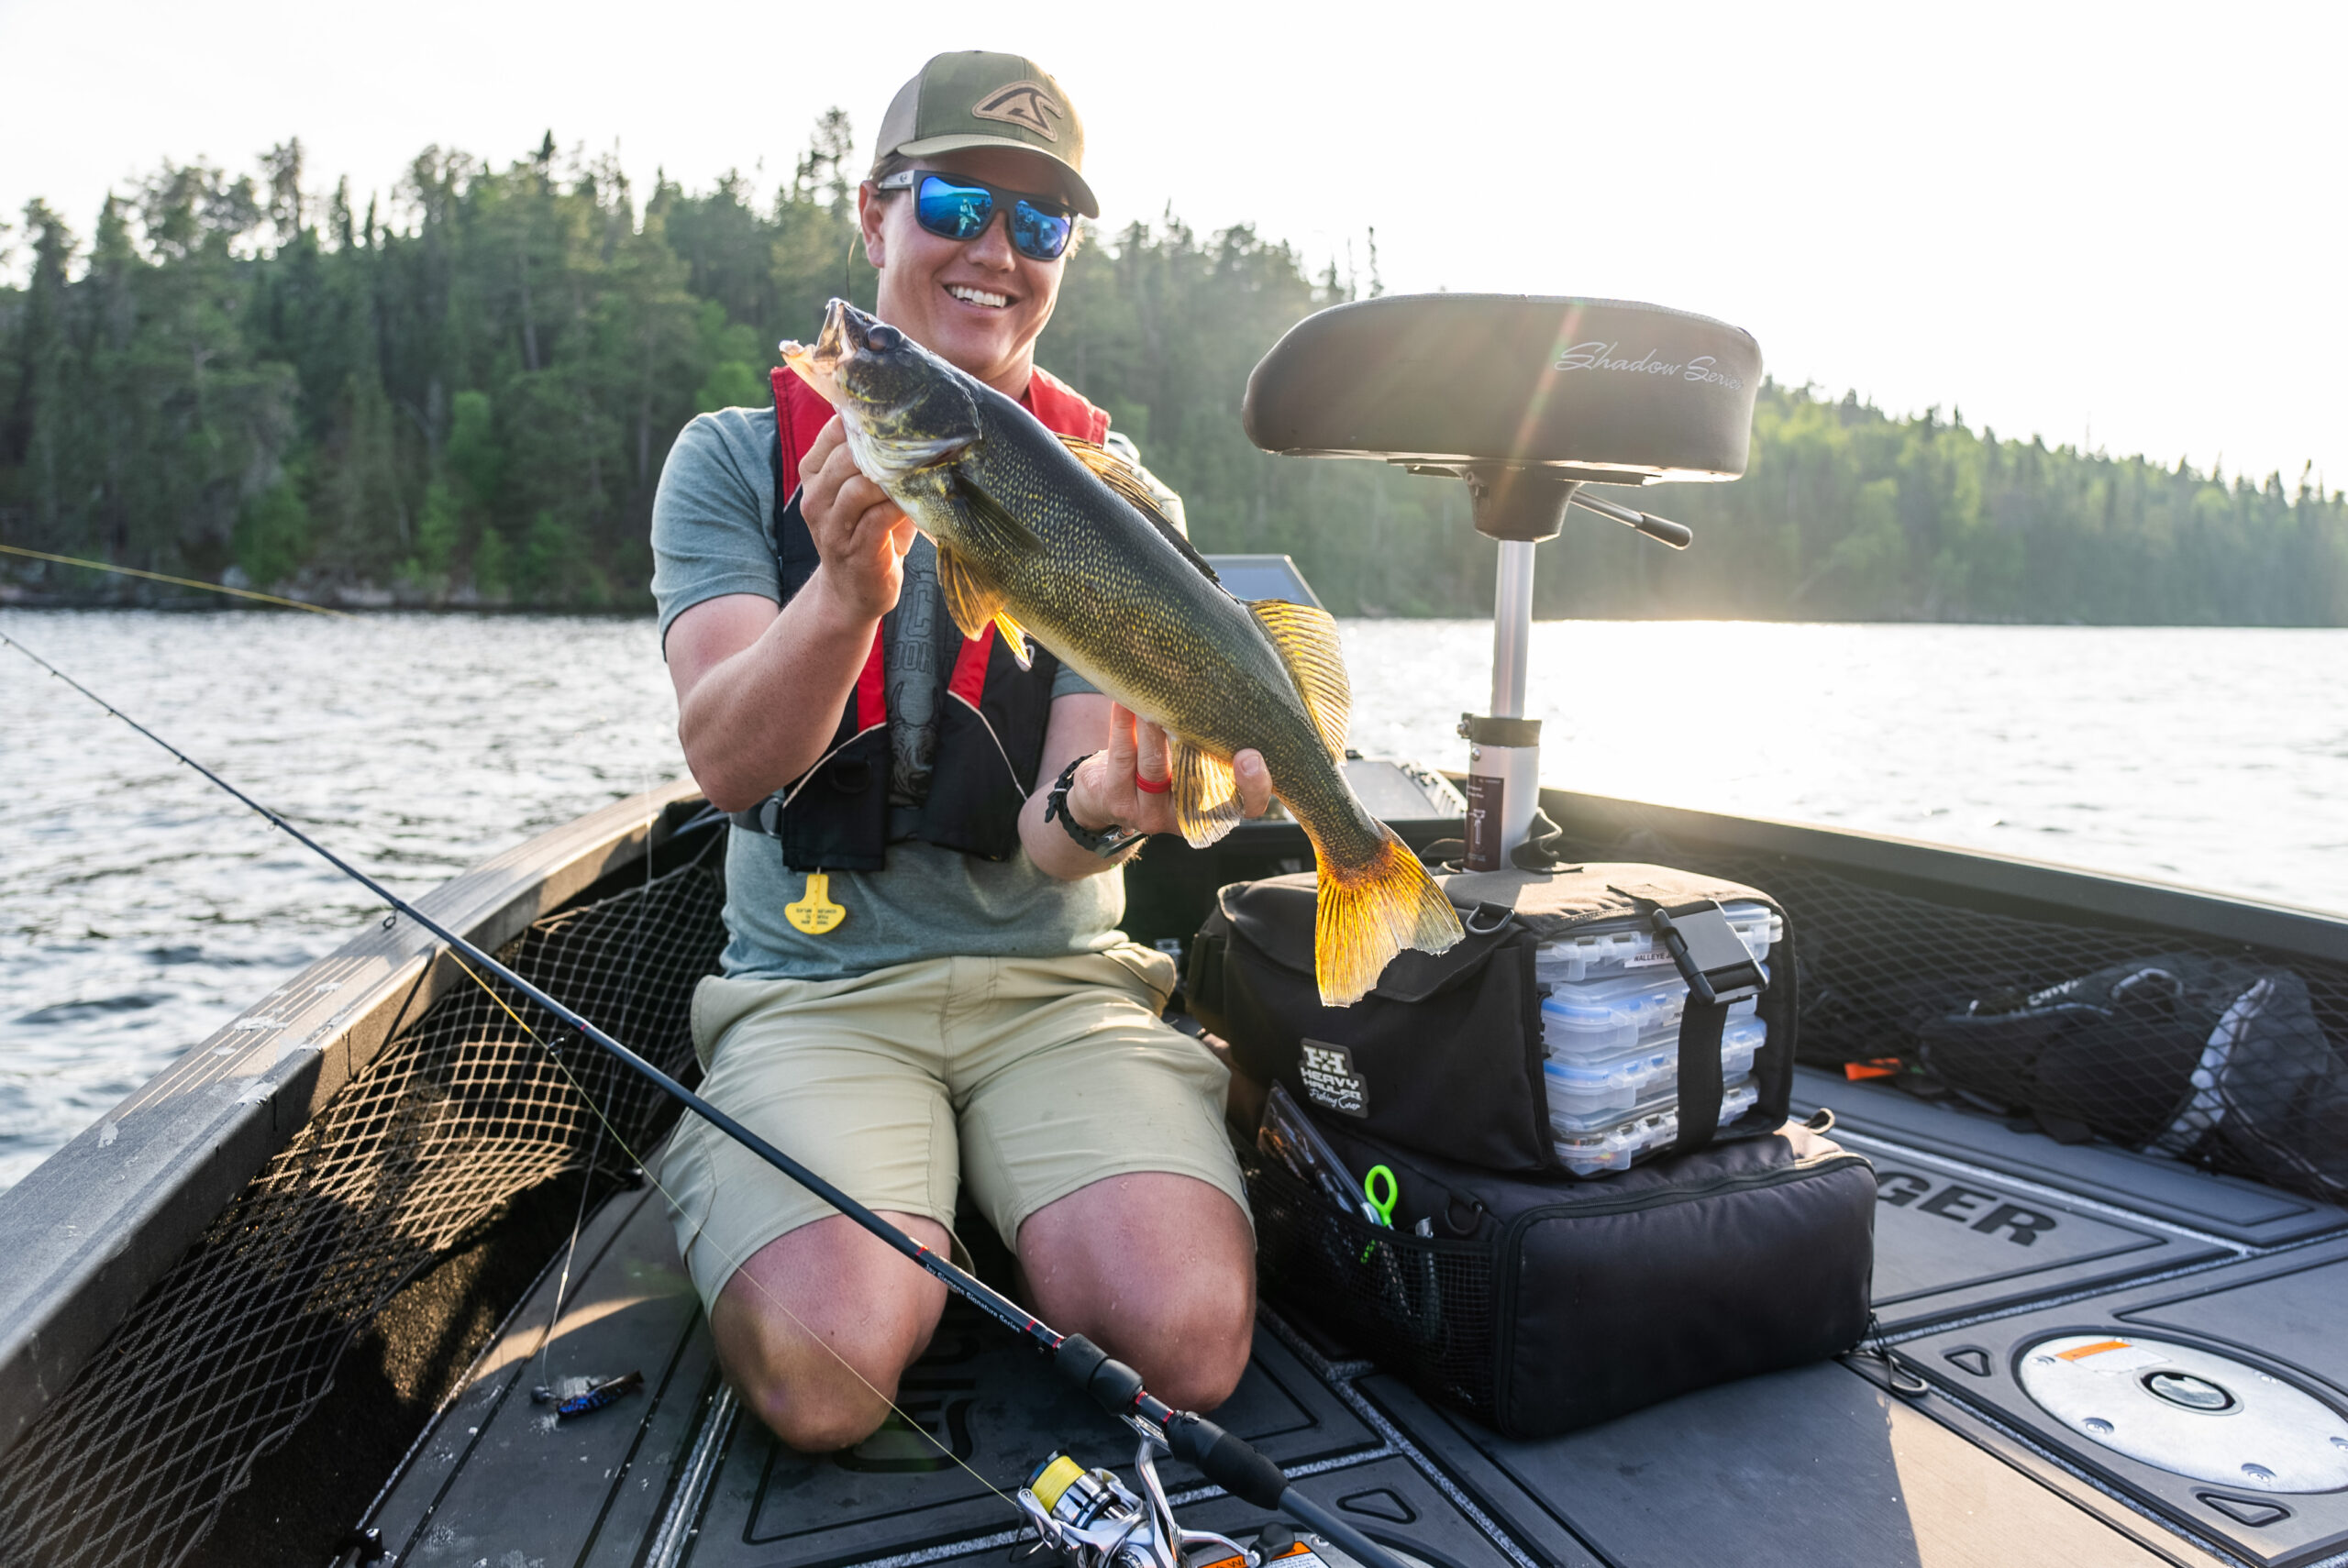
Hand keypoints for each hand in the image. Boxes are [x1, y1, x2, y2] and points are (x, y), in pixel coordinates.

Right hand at [800, 415, 915, 623]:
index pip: (833, 432)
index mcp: (814, 475)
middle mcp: (815, 498)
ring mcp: (831, 527)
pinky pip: (878, 518)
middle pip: (846, 457)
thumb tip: (913, 424)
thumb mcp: (862, 492)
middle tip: (920, 445)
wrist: (853, 591)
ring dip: (895, 479)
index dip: (867, 421)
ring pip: (859, 486)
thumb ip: (875, 460)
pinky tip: (918, 502)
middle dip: (886, 449)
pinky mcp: (854, 550)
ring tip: (921, 473)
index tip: (902, 418)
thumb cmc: (867, 533)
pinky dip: (900, 506)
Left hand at [1067, 704, 1273, 836]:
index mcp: (1214, 808)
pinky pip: (1122, 756)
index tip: (1250, 754)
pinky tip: (1124, 701)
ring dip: (1155, 726)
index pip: (1248, 806)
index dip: (1254, 785)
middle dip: (1196, 738)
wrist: (1106, 795)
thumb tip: (1226, 693)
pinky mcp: (1116, 800)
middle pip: (1194, 781)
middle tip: (1199, 703)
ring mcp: (1147, 813)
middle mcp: (1183, 817)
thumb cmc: (1163, 767)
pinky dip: (1123, 724)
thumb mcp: (1193, 762)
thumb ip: (1211, 743)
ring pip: (1155, 766)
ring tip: (1156, 694)